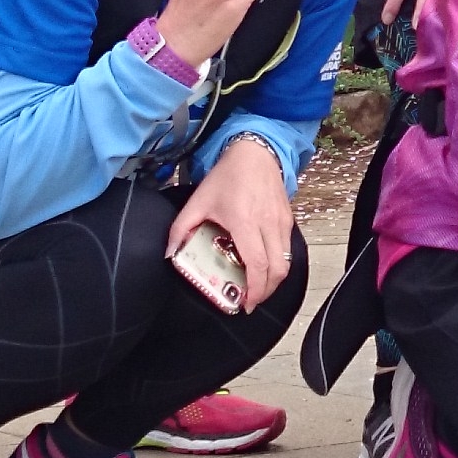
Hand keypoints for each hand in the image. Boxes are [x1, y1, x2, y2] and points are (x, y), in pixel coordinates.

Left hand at [173, 137, 297, 307]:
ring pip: (286, 262)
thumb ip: (180, 228)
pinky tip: (263, 266)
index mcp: (245, 222)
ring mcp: (281, 222)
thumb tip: (169, 254)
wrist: (254, 153)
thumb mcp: (198, 201)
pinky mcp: (288, 220)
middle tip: (250, 301)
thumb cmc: (227, 177)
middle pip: (277, 270)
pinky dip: (278, 264)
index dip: (254, 289)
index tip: (245, 304)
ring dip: (273, 280)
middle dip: (265, 292)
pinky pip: (287, 250)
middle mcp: (268, 225)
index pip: (257, 264)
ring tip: (256, 287)